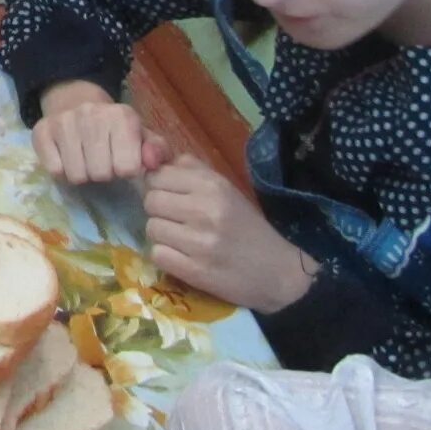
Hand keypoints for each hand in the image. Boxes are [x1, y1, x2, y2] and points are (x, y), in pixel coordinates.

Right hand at [34, 81, 169, 183]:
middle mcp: (90, 114)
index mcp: (122, 115)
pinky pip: (54, 170)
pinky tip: (66, 157)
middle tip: (101, 161)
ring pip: (76, 175)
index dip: (125, 170)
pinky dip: (61, 171)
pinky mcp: (41, 132)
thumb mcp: (141, 136)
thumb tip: (150, 162)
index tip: (121, 160)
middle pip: (100, 174)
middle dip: (103, 174)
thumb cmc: (114, 128)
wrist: (74, 101)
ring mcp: (63, 122)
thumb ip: (157, 151)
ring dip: (82, 174)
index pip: (127, 168)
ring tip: (85, 159)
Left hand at [143, 154, 315, 312]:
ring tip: (182, 241)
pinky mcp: (196, 271)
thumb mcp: (225, 189)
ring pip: (151, 229)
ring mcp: (200, 242)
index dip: (159, 187)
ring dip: (162, 236)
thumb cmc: (247, 226)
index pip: (158, 176)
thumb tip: (151, 158)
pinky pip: (158, 255)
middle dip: (159, 212)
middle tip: (176, 221)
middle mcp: (205, 210)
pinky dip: (166, 257)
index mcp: (213, 186)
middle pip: (151, 201)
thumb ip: (190, 170)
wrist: (279, 271)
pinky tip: (183, 258)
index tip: (171, 198)